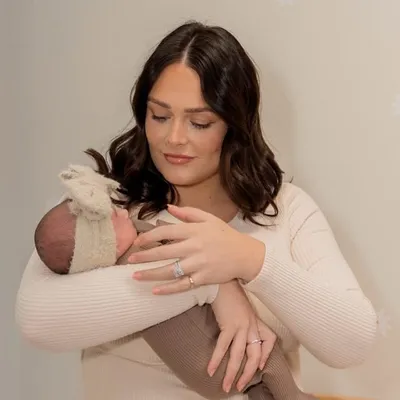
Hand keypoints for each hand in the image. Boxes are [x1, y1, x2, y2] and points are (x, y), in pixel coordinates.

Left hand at [129, 205, 265, 293]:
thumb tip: (168, 208)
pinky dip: (169, 289)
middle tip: (130, 260)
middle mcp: (194, 247)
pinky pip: (183, 285)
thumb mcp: (209, 219)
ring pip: (170, 271)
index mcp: (194, 231)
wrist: (245, 255)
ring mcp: (199, 264)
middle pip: (164, 253)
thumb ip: (188, 213)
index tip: (138, 242)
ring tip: (135, 277)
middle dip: (144, 257)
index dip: (149, 237)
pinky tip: (155, 291)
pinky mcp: (204, 278)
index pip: (166, 232)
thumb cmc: (226, 235)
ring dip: (151, 274)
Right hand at [208, 281, 274, 392]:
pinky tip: (211, 370)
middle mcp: (252, 324)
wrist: (222, 280)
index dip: (266, 355)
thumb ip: (241, 317)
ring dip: (232, 373)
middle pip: (255, 355)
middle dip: (248, 373)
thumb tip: (234, 328)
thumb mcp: (239, 305)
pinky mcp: (229, 324)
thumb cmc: (228, 291)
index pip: (270, 339)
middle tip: (239, 385)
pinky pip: (223, 347)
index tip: (260, 366)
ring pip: (239, 355)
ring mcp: (242, 325)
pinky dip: (217, 360)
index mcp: (255, 319)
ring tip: (226, 385)